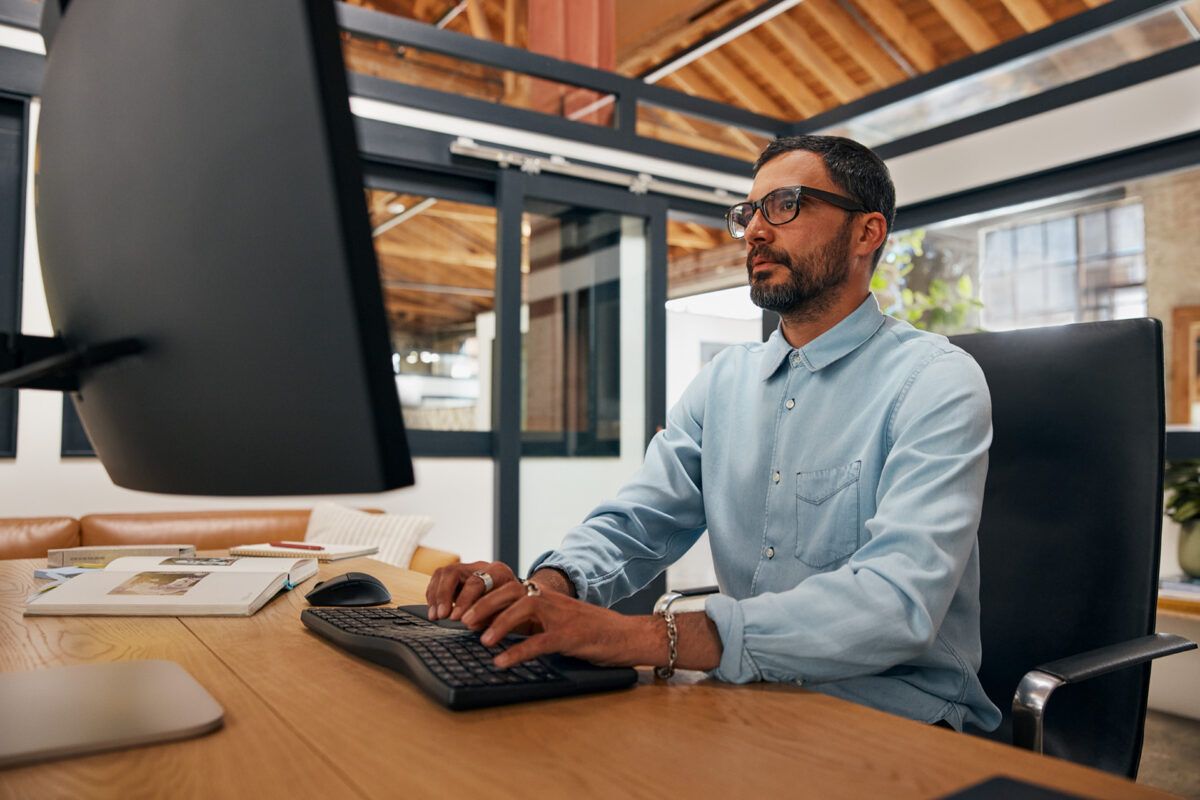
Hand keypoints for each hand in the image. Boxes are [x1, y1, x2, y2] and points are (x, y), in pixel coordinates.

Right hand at [424, 560, 516, 620]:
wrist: (515, 598)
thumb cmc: (512, 607)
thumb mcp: (508, 612)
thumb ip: (490, 616)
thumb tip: (470, 624)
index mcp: (499, 572)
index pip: (476, 581)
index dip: (464, 600)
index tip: (456, 618)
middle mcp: (481, 566)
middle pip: (454, 572)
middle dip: (444, 595)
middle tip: (442, 616)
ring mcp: (467, 568)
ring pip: (444, 573)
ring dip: (436, 596)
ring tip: (435, 616)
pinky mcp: (456, 576)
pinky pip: (438, 579)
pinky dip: (433, 595)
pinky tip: (434, 610)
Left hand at [461, 581, 658, 668]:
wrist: (627, 635)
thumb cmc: (593, 632)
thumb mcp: (559, 622)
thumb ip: (534, 623)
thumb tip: (501, 634)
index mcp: (547, 597)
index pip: (510, 588)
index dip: (486, 596)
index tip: (465, 609)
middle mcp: (552, 601)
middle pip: (512, 591)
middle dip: (485, 604)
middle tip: (464, 621)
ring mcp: (562, 617)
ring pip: (525, 608)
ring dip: (500, 622)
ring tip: (481, 639)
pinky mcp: (571, 637)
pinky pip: (540, 642)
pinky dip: (518, 651)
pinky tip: (502, 662)